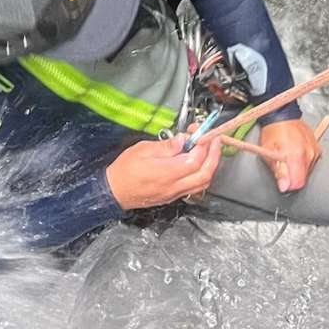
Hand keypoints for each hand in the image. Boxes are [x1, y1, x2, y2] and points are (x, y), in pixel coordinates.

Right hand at [105, 134, 223, 209]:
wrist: (114, 191)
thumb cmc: (124, 171)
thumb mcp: (142, 150)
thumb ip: (166, 146)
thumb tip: (183, 140)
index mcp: (166, 173)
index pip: (195, 160)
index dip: (203, 145)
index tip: (201, 133)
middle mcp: (173, 186)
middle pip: (205, 174)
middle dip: (214, 155)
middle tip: (214, 140)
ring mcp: (175, 193)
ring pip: (203, 182)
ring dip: (211, 165)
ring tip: (209, 149)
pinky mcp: (174, 196)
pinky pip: (195, 187)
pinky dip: (203, 173)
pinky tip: (199, 162)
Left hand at [260, 119, 320, 192]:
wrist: (282, 115)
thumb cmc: (273, 131)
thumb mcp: (268, 153)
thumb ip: (279, 172)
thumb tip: (284, 186)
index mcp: (296, 156)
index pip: (298, 183)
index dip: (288, 185)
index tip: (282, 180)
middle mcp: (309, 154)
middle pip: (303, 178)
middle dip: (292, 175)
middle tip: (282, 164)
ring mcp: (314, 151)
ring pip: (307, 171)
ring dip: (297, 168)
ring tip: (288, 155)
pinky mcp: (317, 148)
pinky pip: (310, 162)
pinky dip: (302, 161)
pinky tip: (295, 152)